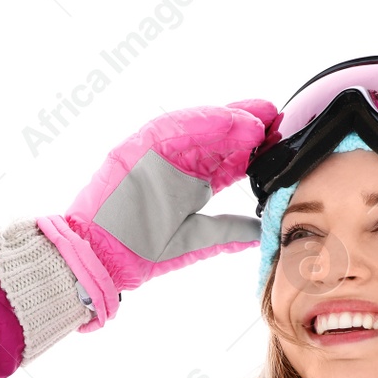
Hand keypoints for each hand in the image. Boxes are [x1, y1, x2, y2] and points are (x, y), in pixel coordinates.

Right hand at [38, 100, 277, 330]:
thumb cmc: (137, 253)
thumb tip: (261, 231)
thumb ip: (226, 232)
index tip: (280, 143)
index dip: (253, 149)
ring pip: (196, 127)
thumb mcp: (193, 240)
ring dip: (228, 120)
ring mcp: (154, 154)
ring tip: (258, 117)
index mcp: (188, 184)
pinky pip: (170, 128)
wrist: (97, 260)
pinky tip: (226, 118)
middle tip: (277, 118)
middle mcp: (174, 164)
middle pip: (216, 137)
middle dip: (247, 126)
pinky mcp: (134, 150)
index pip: (227, 160)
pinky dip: (199, 122)